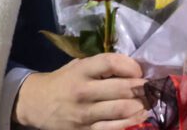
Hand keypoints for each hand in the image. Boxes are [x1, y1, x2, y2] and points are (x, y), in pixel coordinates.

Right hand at [14, 53, 146, 129]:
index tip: (139, 70)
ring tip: (148, 103)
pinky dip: (130, 122)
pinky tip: (139, 117)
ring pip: (121, 110)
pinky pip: (113, 128)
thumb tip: (134, 69)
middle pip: (122, 88)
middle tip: (151, 88)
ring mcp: (84, 114)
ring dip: (141, 106)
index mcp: (81, 70)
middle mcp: (83, 91)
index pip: (112, 62)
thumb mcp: (78, 66)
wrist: (35, 104)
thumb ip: (102, 67)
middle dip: (142, 88)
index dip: (131, 66)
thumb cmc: (63, 81)